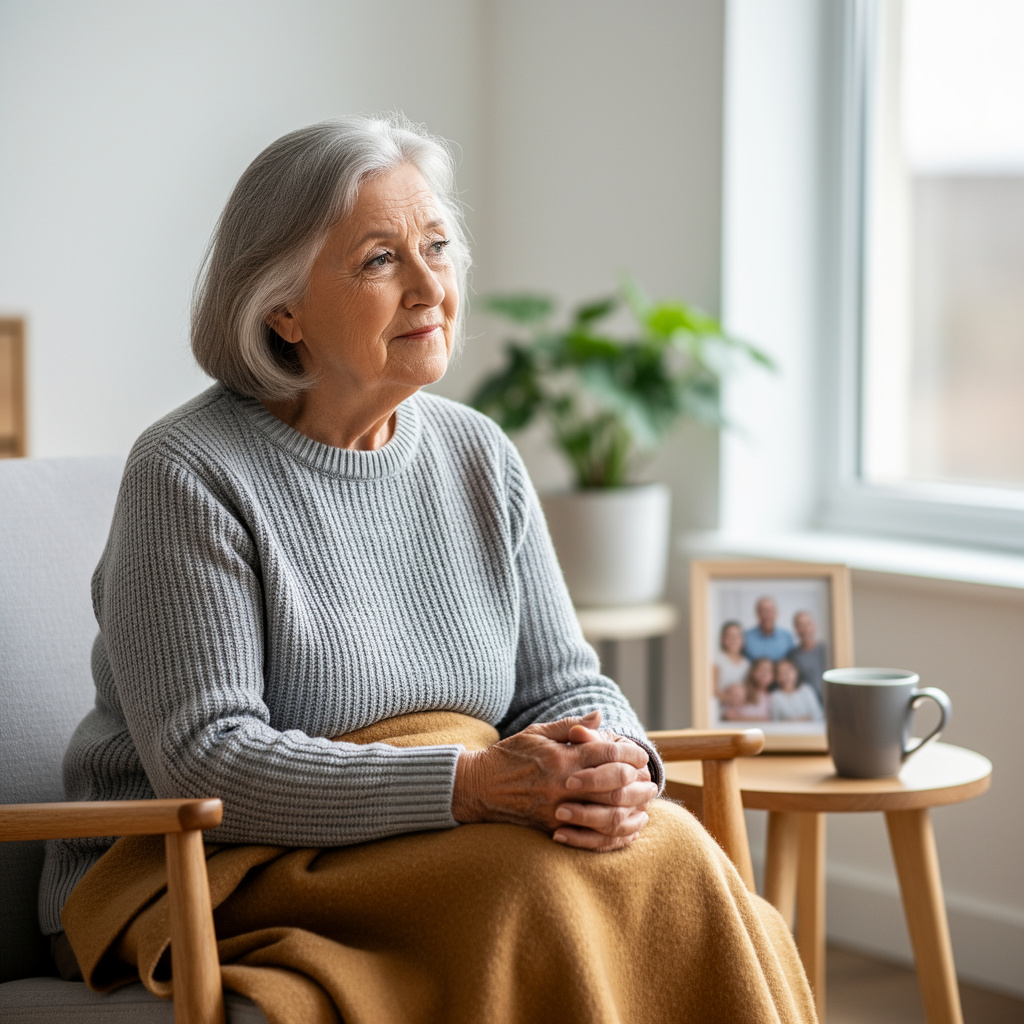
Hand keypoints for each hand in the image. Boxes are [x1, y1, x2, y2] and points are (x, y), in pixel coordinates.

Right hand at [452, 711, 656, 851]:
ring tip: (642, 801)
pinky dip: (611, 829)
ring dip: (630, 806)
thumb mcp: (536, 733)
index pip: (606, 752)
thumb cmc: (508, 756)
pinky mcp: (551, 828)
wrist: (476, 788)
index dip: (630, 752)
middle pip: (613, 783)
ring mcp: (556, 810)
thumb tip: (600, 717)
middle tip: (648, 778)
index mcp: (560, 758)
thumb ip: (570, 726)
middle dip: (636, 780)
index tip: (641, 754)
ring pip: (605, 812)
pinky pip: (589, 833)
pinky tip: (623, 822)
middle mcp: (561, 785)